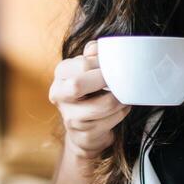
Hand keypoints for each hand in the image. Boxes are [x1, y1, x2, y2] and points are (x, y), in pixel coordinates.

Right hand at [49, 40, 131, 160]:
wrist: (83, 128)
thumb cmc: (89, 91)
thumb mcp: (88, 69)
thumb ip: (93, 54)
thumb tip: (97, 48)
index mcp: (60, 74)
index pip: (81, 64)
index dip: (103, 63)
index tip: (114, 65)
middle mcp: (59, 96)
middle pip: (78, 84)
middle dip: (106, 80)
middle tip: (121, 78)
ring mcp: (70, 118)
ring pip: (104, 105)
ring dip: (120, 98)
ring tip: (124, 94)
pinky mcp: (84, 135)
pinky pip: (112, 120)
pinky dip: (122, 112)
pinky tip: (120, 108)